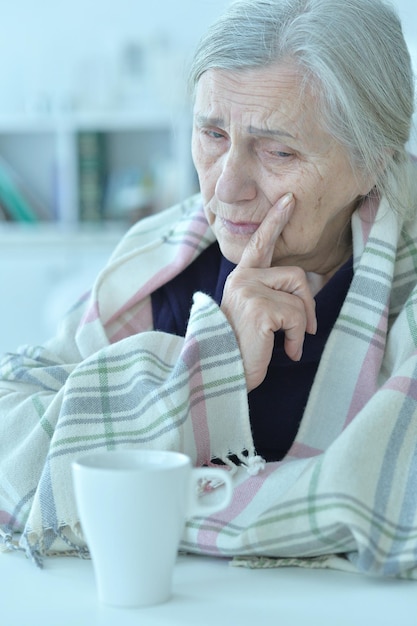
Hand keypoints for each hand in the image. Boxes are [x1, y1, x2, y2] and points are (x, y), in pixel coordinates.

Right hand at [220, 193, 316, 391]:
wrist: (221, 374)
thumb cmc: (240, 348)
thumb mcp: (256, 315)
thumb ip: (272, 296)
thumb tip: (307, 295)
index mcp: (240, 279)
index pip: (259, 245)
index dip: (274, 222)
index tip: (289, 199)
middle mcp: (241, 279)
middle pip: (297, 276)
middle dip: (307, 305)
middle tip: (302, 331)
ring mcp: (248, 291)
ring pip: (300, 298)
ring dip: (301, 325)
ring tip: (286, 342)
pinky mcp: (258, 307)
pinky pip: (298, 316)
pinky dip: (297, 338)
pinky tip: (284, 350)